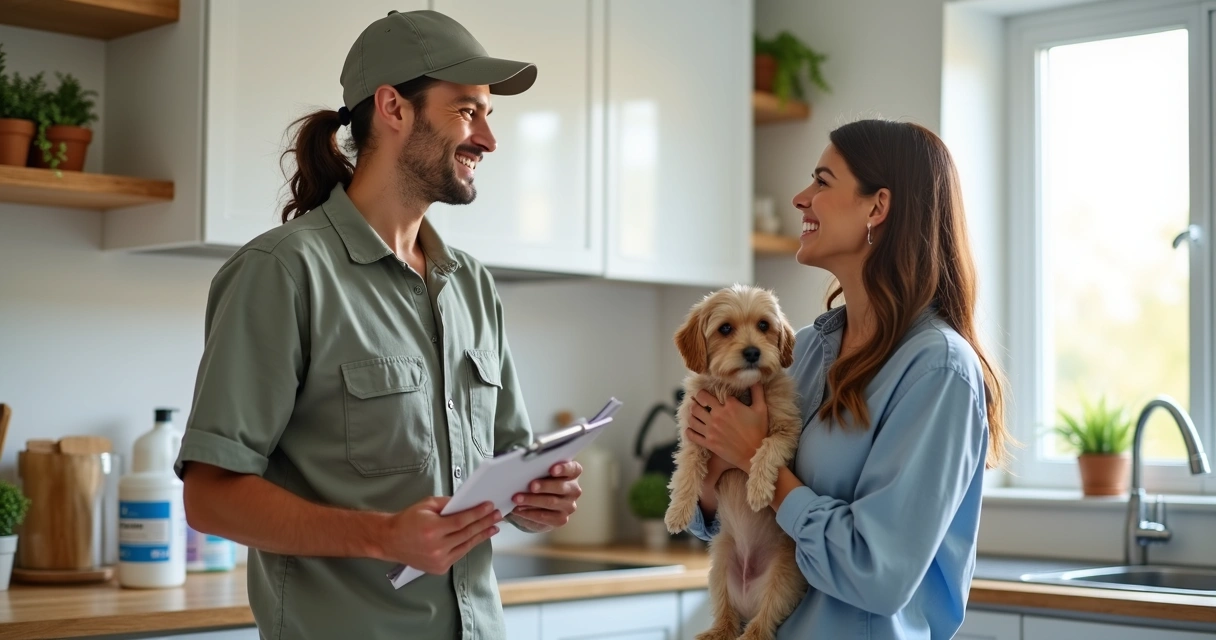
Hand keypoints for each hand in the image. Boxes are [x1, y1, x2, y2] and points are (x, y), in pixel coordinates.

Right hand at [381, 497, 500, 574]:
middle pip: (467, 534)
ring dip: (481, 536)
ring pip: (466, 546)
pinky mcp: (439, 568)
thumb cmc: (407, 520)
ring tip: (493, 527)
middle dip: (485, 523)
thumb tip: (467, 503)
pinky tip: (477, 537)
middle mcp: (436, 547)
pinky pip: (459, 555)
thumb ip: (448, 504)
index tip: (490, 506)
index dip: (478, 513)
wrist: (390, 540)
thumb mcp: (426, 505)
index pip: (462, 521)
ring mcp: (438, 560)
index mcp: (432, 529)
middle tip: (497, 515)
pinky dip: (469, 545)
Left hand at [509, 461, 582, 532]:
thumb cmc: (542, 481)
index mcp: (573, 473)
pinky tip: (519, 510)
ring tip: (517, 499)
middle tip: (531, 486)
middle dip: (544, 486)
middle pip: (561, 487)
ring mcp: (569, 506)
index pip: (573, 469)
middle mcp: (574, 489)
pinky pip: (544, 516)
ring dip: (532, 500)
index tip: (552, 469)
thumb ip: (540, 469)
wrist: (541, 504)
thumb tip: (525, 472)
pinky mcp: (561, 519)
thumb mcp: (543, 472)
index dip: (563, 468)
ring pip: (551, 502)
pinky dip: (529, 513)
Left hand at [686, 383, 768, 472]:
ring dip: (692, 412)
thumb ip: (757, 391)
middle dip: (698, 398)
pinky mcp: (708, 442)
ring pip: (692, 416)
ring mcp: (711, 430)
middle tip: (699, 399)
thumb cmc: (760, 431)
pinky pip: (692, 434)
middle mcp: (717, 416)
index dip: (715, 391)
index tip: (715, 392)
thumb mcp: (761, 409)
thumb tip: (756, 377)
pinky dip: (689, 430)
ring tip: (695, 412)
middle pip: (699, 401)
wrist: (755, 455)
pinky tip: (692, 428)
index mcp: (730, 406)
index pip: (716, 392)